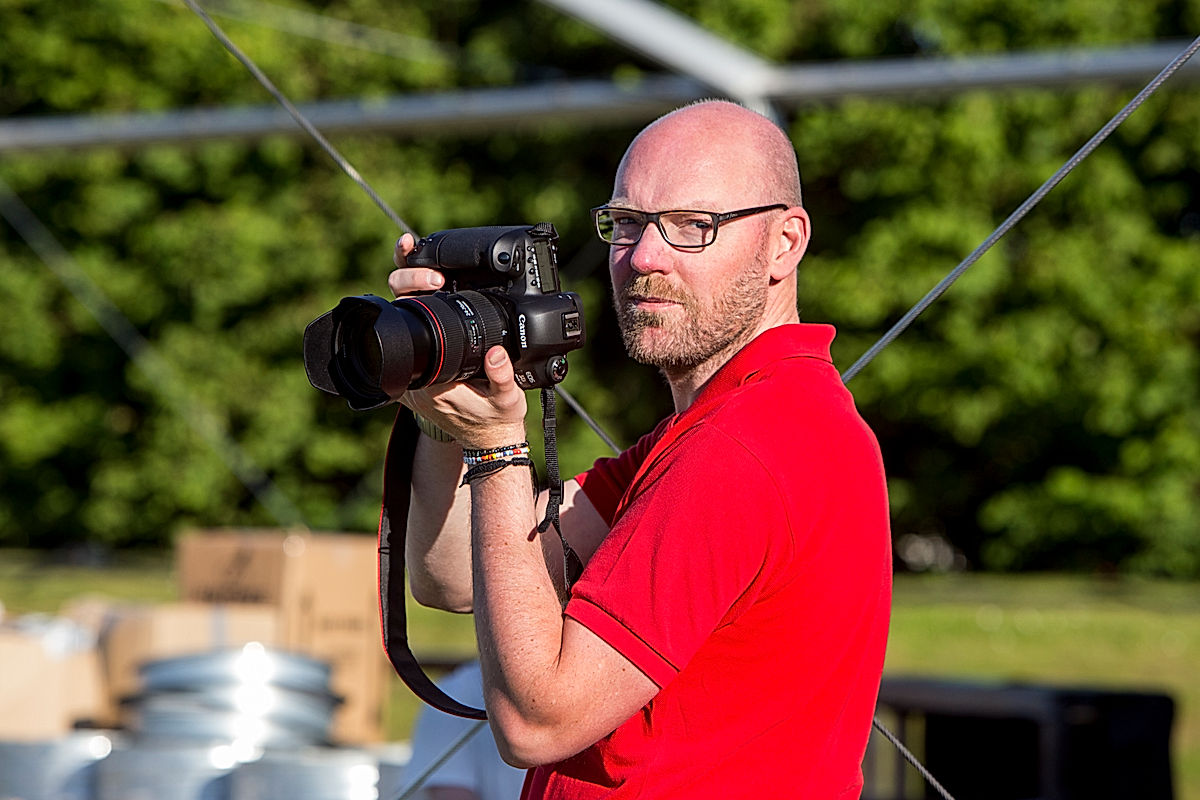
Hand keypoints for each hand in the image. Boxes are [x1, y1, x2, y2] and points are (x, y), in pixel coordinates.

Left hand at [388, 234, 527, 447]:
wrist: (489, 439)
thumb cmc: (495, 419)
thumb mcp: (505, 401)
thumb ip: (501, 379)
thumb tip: (495, 354)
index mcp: (426, 379)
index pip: (407, 328)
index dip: (413, 293)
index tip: (432, 277)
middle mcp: (412, 370)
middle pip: (396, 313)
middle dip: (410, 281)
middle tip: (436, 273)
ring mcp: (413, 365)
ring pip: (401, 315)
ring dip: (410, 283)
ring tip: (418, 252)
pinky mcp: (422, 361)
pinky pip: (413, 326)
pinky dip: (417, 299)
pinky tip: (428, 276)